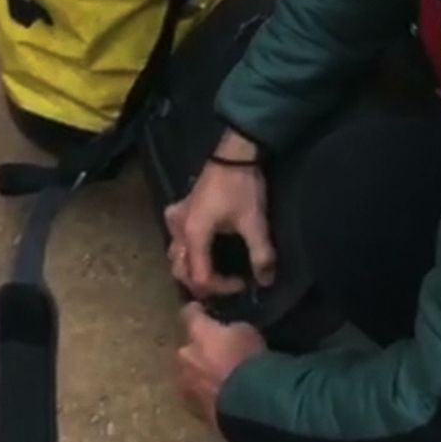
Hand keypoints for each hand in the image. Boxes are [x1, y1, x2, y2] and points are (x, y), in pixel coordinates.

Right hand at [164, 130, 274, 296]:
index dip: (221, 288)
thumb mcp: (255, 222)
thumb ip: (261, 254)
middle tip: (226, 284)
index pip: (200, 277)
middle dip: (203, 284)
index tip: (242, 283)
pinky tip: (199, 246)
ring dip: (190, 268)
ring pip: (174, 255)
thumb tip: (266, 281)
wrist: (234, 153)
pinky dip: (184, 249)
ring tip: (213, 272)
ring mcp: (174, 218)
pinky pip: (174, 237)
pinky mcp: (179, 209)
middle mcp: (178, 230)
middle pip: (181, 271)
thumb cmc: (242, 187)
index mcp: (193, 235)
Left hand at [176, 302, 266, 431]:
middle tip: (215, 352)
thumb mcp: (246, 332)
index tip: (200, 310)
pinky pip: (196, 394)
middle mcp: (184, 354)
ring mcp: (184, 383)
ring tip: (218, 378)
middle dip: (198, 348)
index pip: (189, 313)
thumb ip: (230, 329)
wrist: (244, 403)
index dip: (196, 311)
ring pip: (189, 372)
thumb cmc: (247, 359)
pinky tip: (219, 395)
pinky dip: (205, 392)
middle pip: (187, 347)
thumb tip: (225, 333)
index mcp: (197, 332)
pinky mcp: (191, 407)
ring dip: (199, 372)